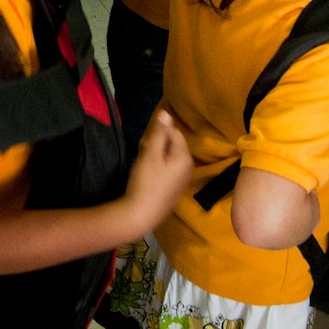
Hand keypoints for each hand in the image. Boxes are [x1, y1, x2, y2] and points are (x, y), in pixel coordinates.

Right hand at [122, 110, 192, 230]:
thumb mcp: (151, 153)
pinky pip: (167, 170)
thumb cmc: (146, 181)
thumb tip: (166, 113)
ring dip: (155, 156)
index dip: (158, 134)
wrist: (141, 214)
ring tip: (142, 164)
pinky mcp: (173, 190)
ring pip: (168, 158)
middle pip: (172, 145)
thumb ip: (159, 133)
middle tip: (143, 153)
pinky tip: (146, 176)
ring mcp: (181, 180)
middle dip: (157, 144)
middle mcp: (187, 168)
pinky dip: (157, 168)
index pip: (174, 133)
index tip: (145, 143)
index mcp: (184, 157)